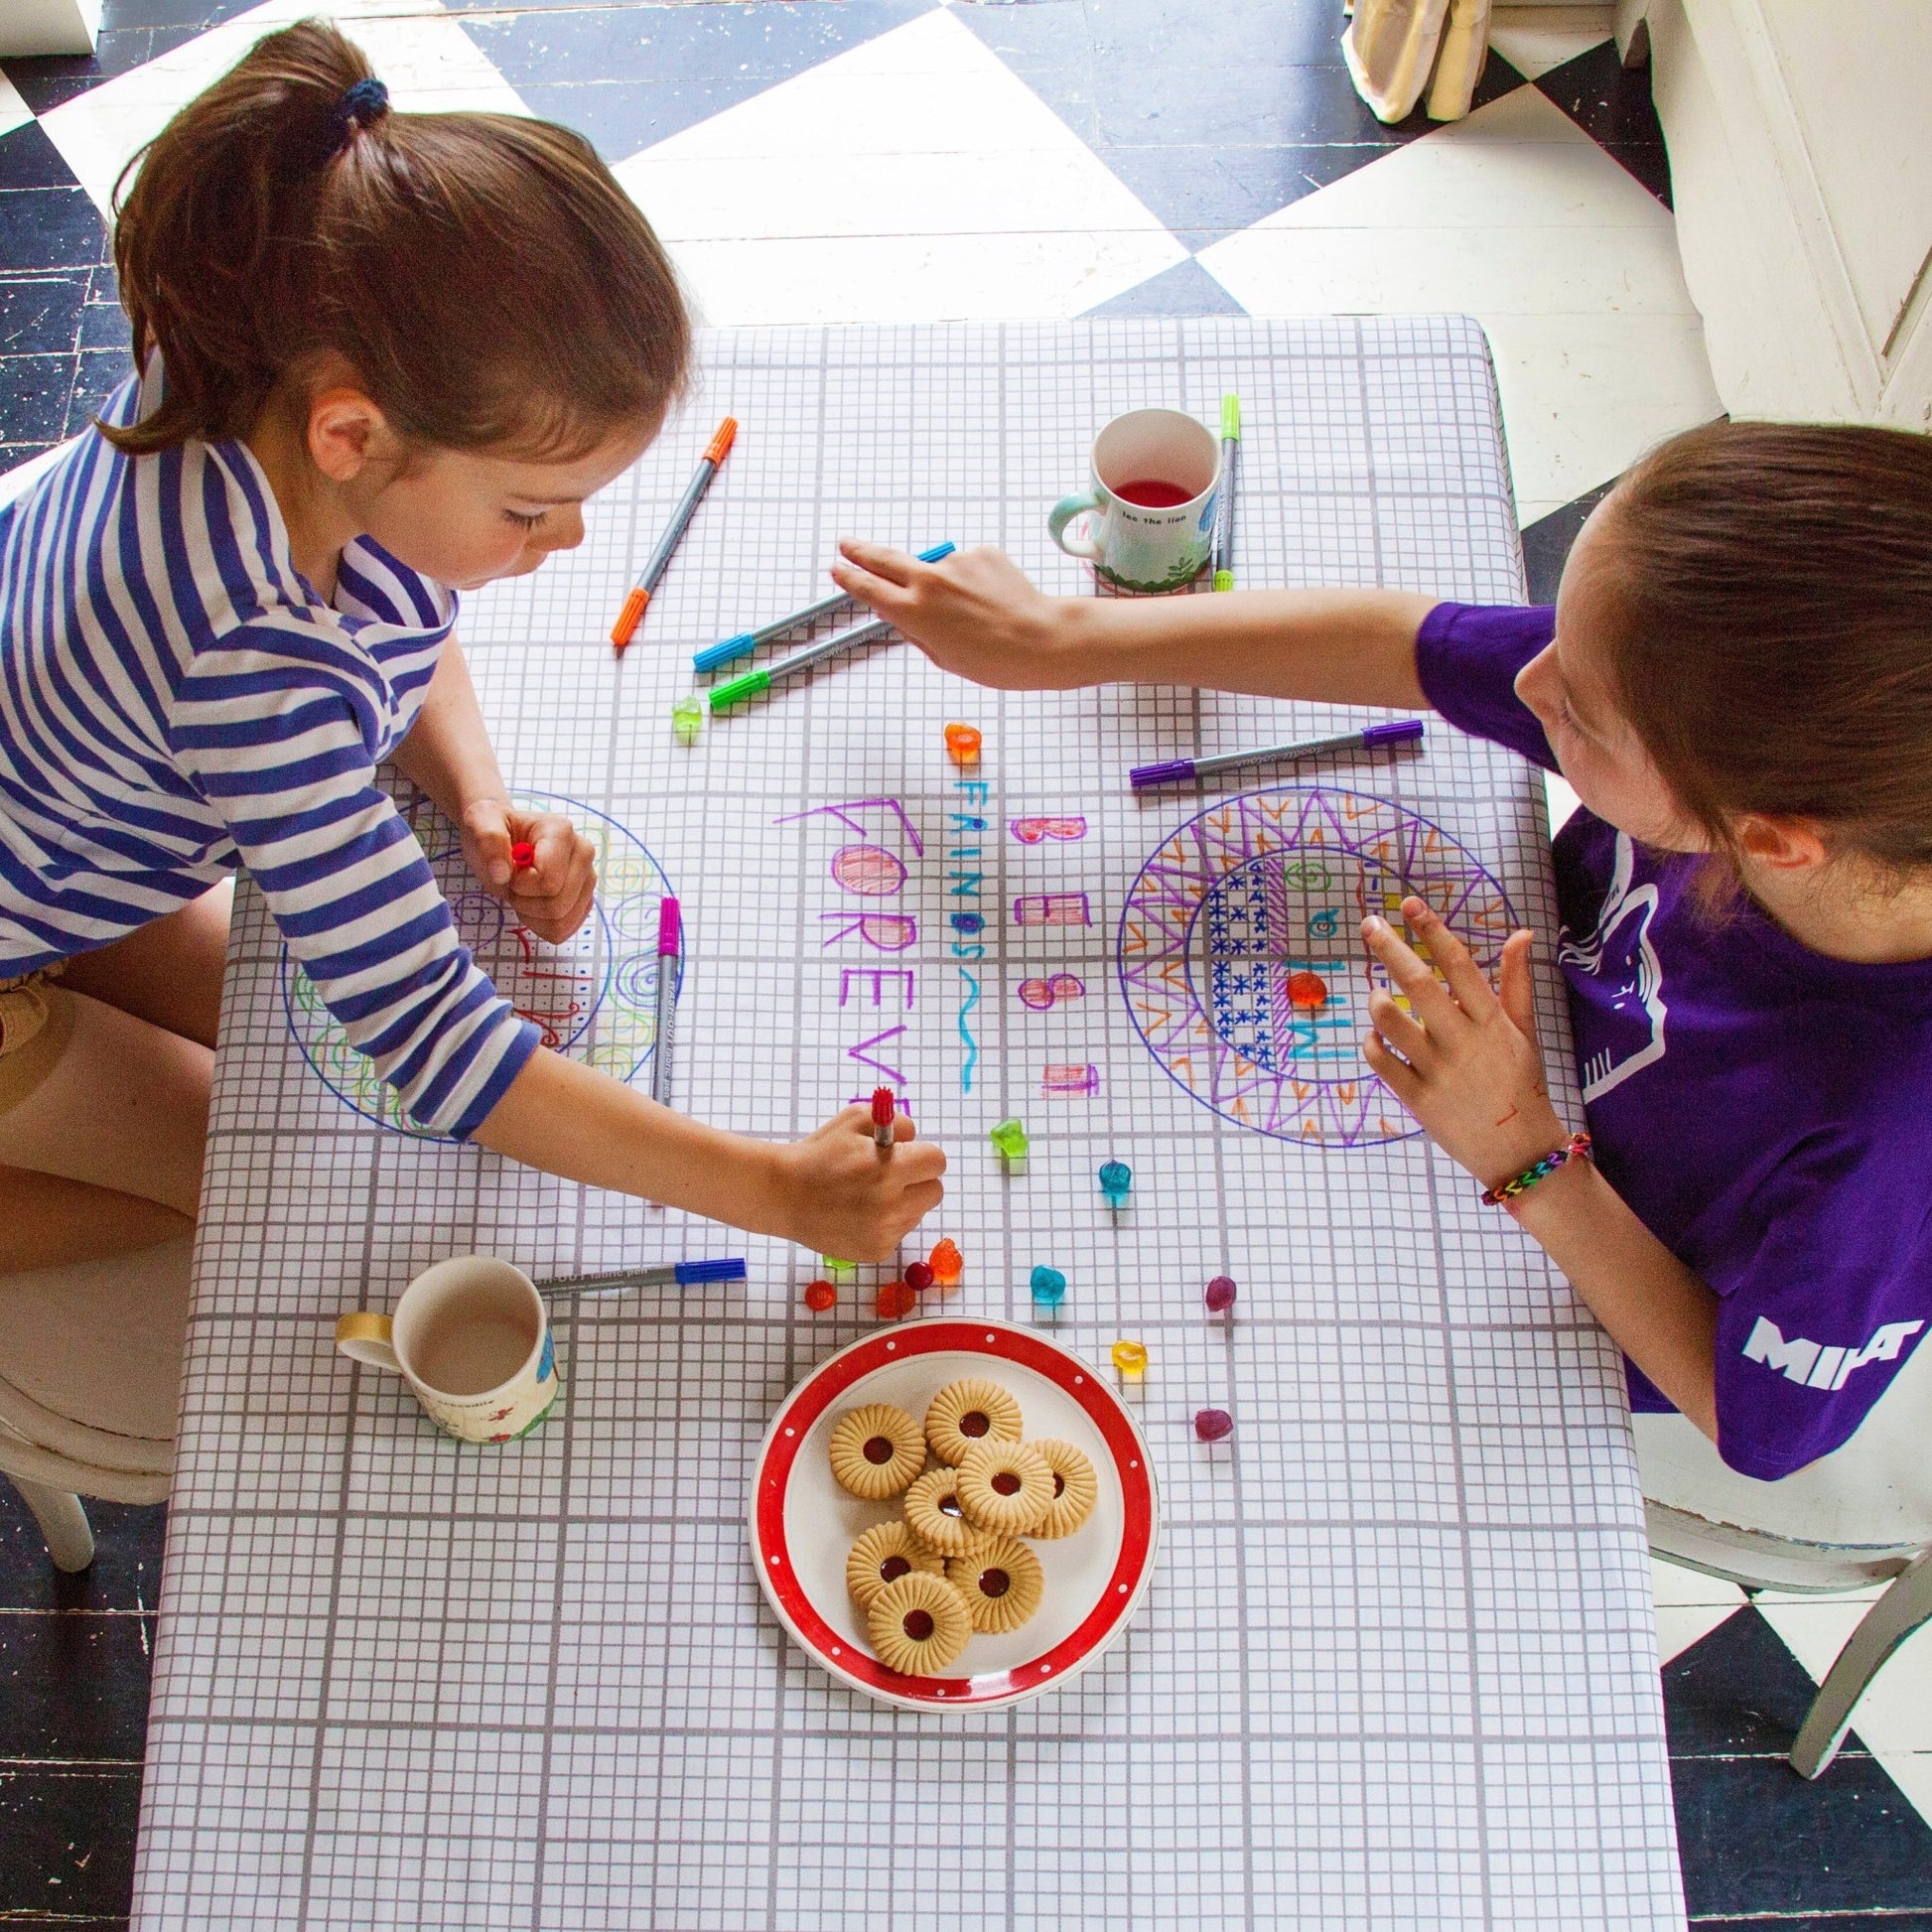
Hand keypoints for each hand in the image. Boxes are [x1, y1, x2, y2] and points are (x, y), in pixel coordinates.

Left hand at [460, 797, 596, 945]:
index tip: (509, 870)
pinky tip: (533, 905)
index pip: (548, 881)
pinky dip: (542, 925)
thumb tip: (502, 873)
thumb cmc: (495, 829)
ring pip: (562, 922)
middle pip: (557, 905)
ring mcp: (587, 878)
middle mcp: (583, 853)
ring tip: (524, 892)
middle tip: (514, 882)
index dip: (521, 885)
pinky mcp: (585, 899)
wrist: (504, 837)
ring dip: (532, 915)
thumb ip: (489, 840)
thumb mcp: (480, 823)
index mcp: (562, 831)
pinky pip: (564, 930)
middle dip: (525, 902)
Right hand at [762, 1105, 945, 1260]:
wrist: (783, 1194)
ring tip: (868, 1195)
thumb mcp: (855, 1120)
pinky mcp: (876, 1251)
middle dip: (918, 1180)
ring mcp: (885, 1233)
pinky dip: (886, 1223)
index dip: (921, 1155)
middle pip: (935, 1191)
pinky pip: (898, 1232)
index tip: (906, 1155)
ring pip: (917, 1213)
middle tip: (892, 1175)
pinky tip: (858, 1214)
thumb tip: (916, 1139)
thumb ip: (895, 1123)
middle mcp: (892, 1205)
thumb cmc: (820, 1153)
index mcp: (890, 1169)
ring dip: (903, 1202)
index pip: (937, 1161)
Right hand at [829, 540, 1082, 688]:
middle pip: (884, 558)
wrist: (1041, 639)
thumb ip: (917, 630)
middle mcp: (928, 580)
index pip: (869, 589)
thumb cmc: (993, 661)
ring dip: (948, 586)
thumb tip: (903, 611)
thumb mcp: (943, 656)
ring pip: (939, 570)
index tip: (838, 568)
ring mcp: (955, 562)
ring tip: (976, 613)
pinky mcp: (982, 552)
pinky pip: (969, 567)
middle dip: (862, 551)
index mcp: (913, 611)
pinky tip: (993, 600)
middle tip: (847, 543)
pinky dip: (975, 581)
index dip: (850, 578)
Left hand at [1360, 897, 1567, 1191]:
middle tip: (1369, 924)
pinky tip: (1376, 1036)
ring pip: (1391, 1021)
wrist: (1521, 1151)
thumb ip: (1517, 982)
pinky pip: (1381, 1060)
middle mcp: (1464, 1042)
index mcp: (1493, 1021)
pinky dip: (1372, 1042)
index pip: (1459, 964)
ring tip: (1377, 993)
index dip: (1432, 930)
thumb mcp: (1525, 1032)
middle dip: (1389, 948)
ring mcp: (1438, 1071)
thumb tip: (1521, 933)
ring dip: (1377, 1000)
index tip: (1410, 904)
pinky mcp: (1418, 1099)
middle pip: (1418, 983)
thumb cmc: (1521, 1084)